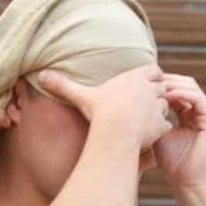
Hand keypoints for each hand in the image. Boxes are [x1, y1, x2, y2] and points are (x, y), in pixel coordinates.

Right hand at [37, 65, 172, 151]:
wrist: (113, 134)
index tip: (141, 87)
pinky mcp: (161, 125)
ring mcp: (158, 107)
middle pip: (162, 88)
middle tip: (140, 108)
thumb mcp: (81, 95)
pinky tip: (146, 135)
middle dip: (154, 96)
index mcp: (136, 77)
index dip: (151, 78)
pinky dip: (159, 130)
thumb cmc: (99, 112)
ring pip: (164, 107)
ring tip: (142, 122)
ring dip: (156, 113)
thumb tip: (40, 75)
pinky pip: (165, 126)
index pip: (154, 70)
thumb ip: (63, 85)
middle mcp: (151, 89)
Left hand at [153, 74, 205, 191]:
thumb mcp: (159, 133)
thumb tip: (139, 100)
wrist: (186, 183)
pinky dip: (182, 94)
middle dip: (167, 80)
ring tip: (157, 86)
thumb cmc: (172, 163)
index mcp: (189, 116)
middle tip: (149, 79)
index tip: (143, 82)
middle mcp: (201, 113)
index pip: (177, 91)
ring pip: (192, 88)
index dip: (161, 85)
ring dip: (173, 85)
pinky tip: (166, 96)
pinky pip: (198, 99)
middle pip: (186, 84)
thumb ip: (155, 116)